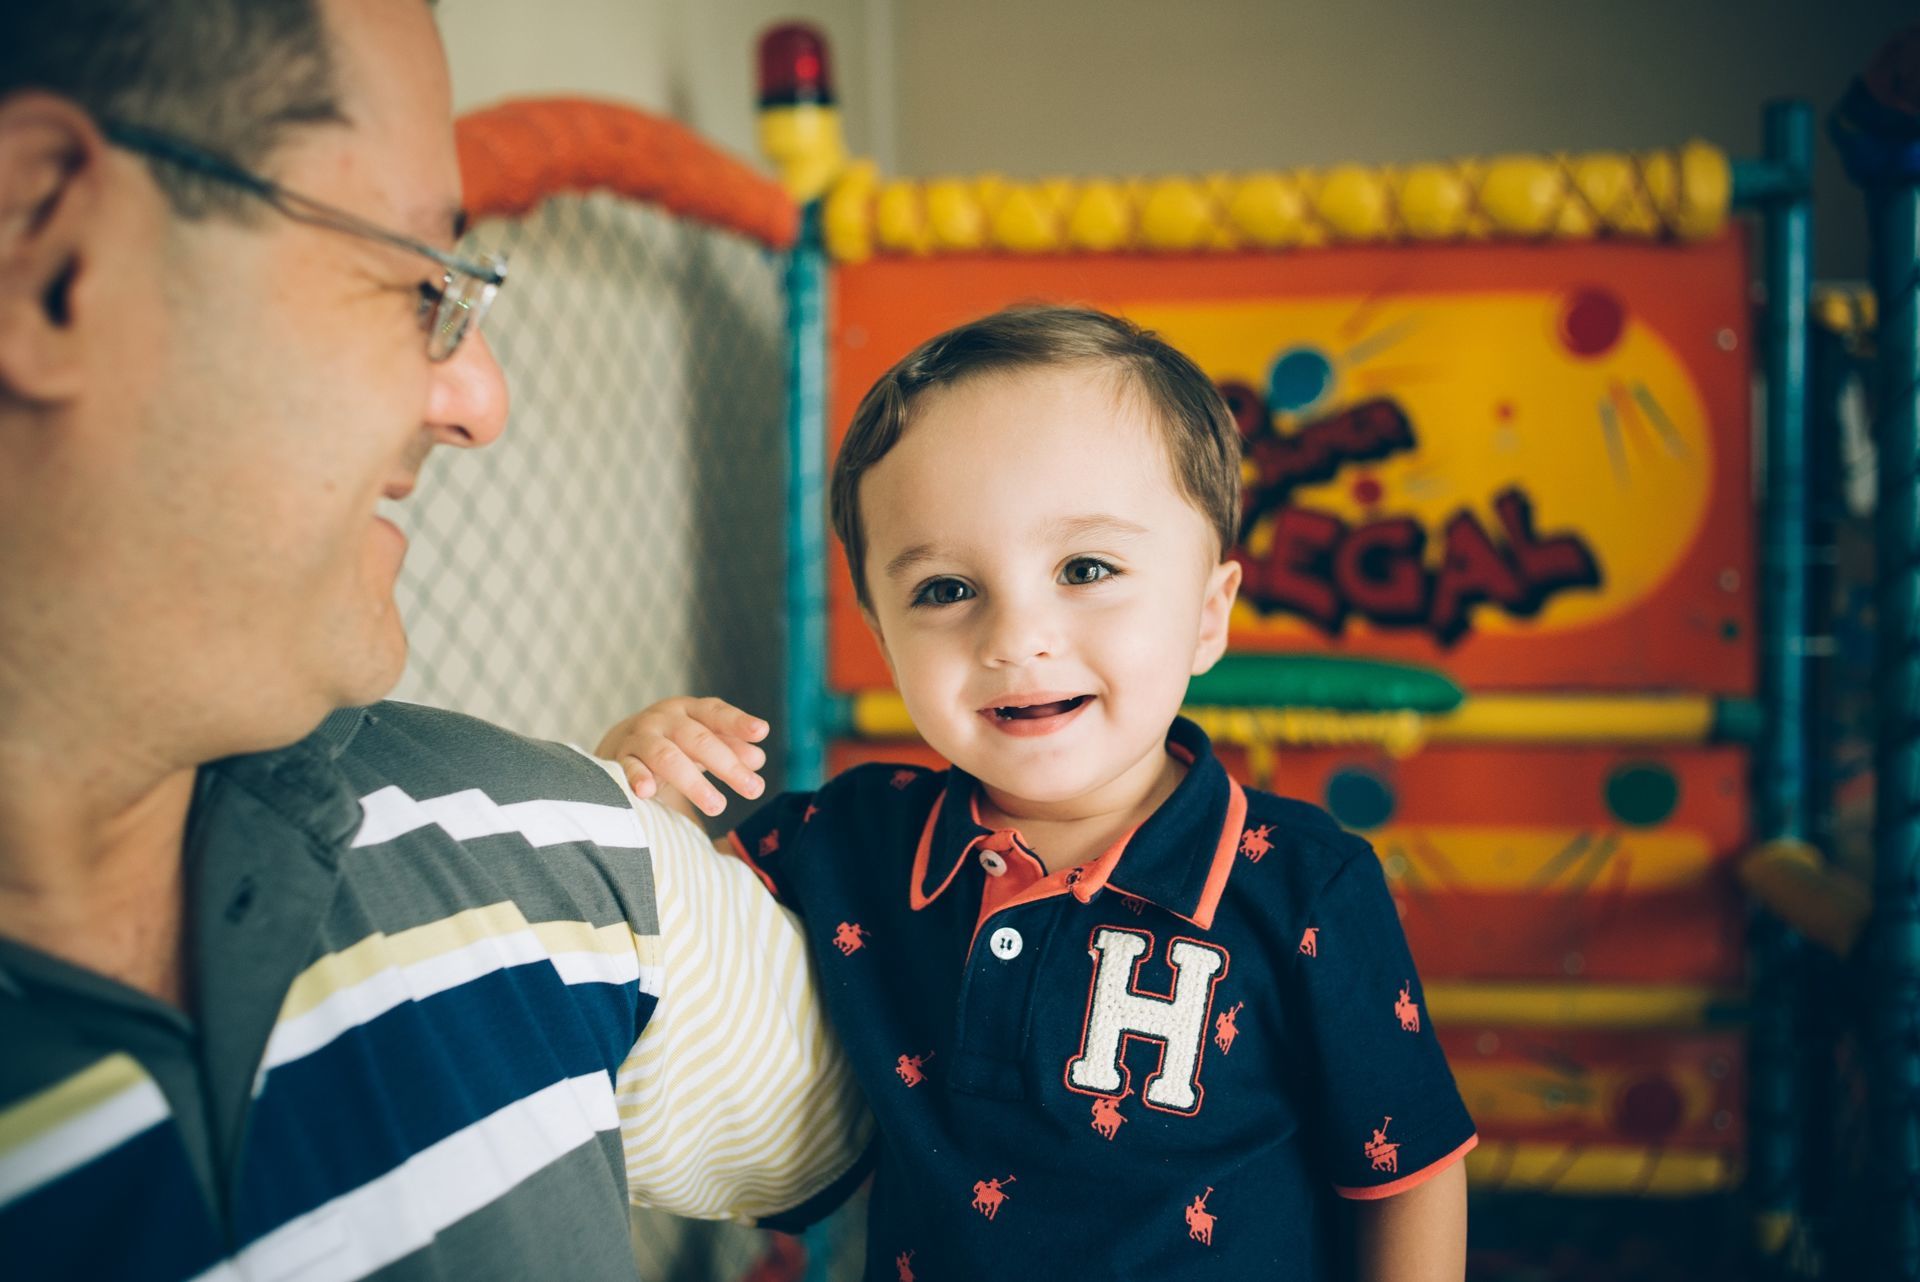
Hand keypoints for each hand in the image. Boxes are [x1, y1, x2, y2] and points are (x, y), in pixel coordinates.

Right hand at [597, 697, 769, 817]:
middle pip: (698, 740)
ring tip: (718, 806)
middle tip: (754, 789)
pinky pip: (629, 768)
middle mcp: (665, 719)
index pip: (716, 713)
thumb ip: (730, 747)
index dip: (738, 722)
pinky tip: (647, 791)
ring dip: (693, 782)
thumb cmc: (675, 743)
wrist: (622, 744)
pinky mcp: (620, 758)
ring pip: (667, 756)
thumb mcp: (703, 741)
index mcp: (690, 710)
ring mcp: (641, 737)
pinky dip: (637, 778)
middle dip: (728, 765)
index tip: (761, 732)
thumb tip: (757, 759)